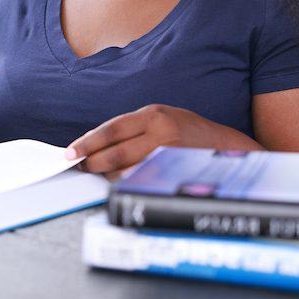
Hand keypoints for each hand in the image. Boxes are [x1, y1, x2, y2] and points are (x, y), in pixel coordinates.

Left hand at [66, 104, 261, 179]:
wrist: (226, 147)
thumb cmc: (190, 132)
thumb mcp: (163, 117)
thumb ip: (134, 127)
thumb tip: (99, 143)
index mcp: (154, 115)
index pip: (111, 130)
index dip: (88, 142)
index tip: (71, 152)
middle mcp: (160, 133)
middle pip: (114, 153)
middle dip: (92, 162)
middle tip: (81, 166)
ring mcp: (167, 156)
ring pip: (124, 171)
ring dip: (107, 175)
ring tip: (100, 173)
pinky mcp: (172, 174)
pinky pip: (140, 182)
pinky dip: (125, 183)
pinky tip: (120, 182)